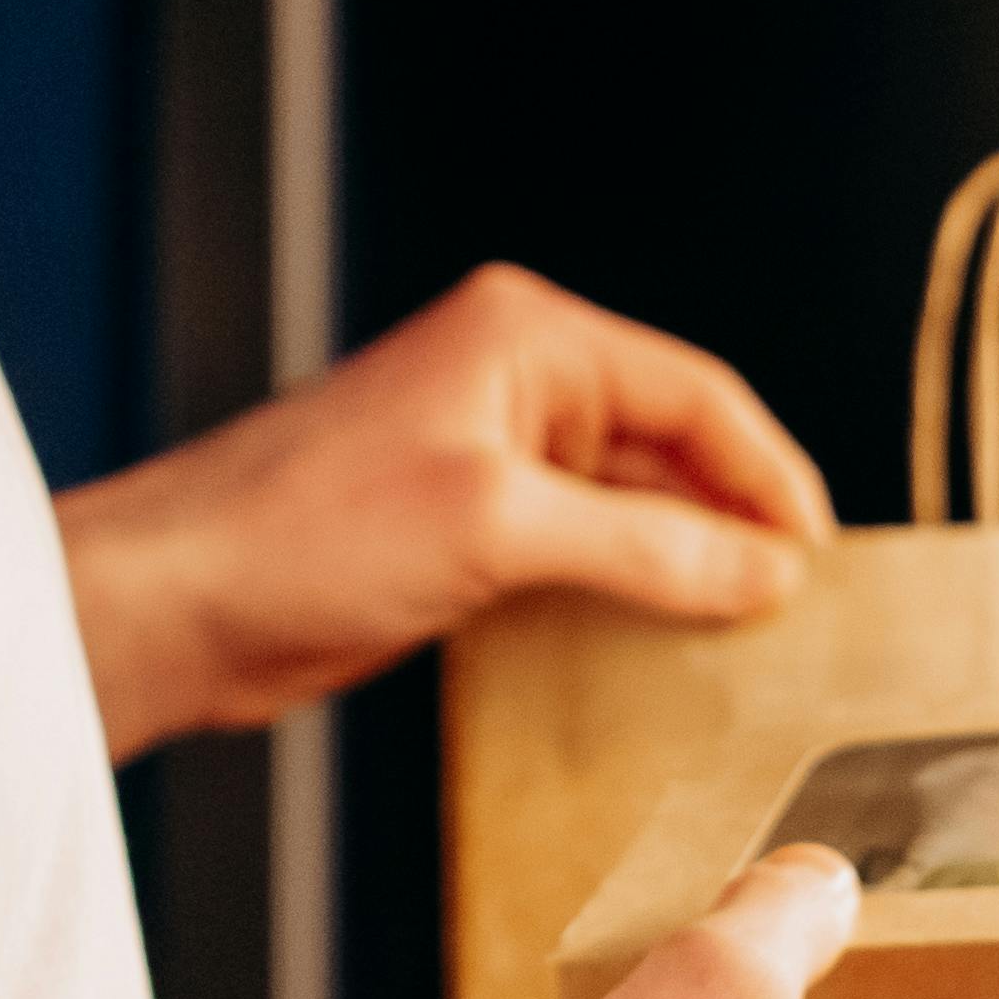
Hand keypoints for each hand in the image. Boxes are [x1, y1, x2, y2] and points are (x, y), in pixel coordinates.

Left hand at [54, 263, 829, 754]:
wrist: (178, 604)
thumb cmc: (303, 530)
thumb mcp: (497, 527)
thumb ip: (645, 544)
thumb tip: (760, 569)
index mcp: (527, 338)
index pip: (696, 394)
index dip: (768, 474)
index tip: (819, 560)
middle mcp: (514, 385)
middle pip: (670, 452)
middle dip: (732, 527)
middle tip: (796, 617)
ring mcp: (486, 462)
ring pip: (628, 513)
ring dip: (682, 574)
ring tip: (745, 648)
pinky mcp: (461, 536)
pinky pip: (577, 562)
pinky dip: (624, 602)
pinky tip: (660, 659)